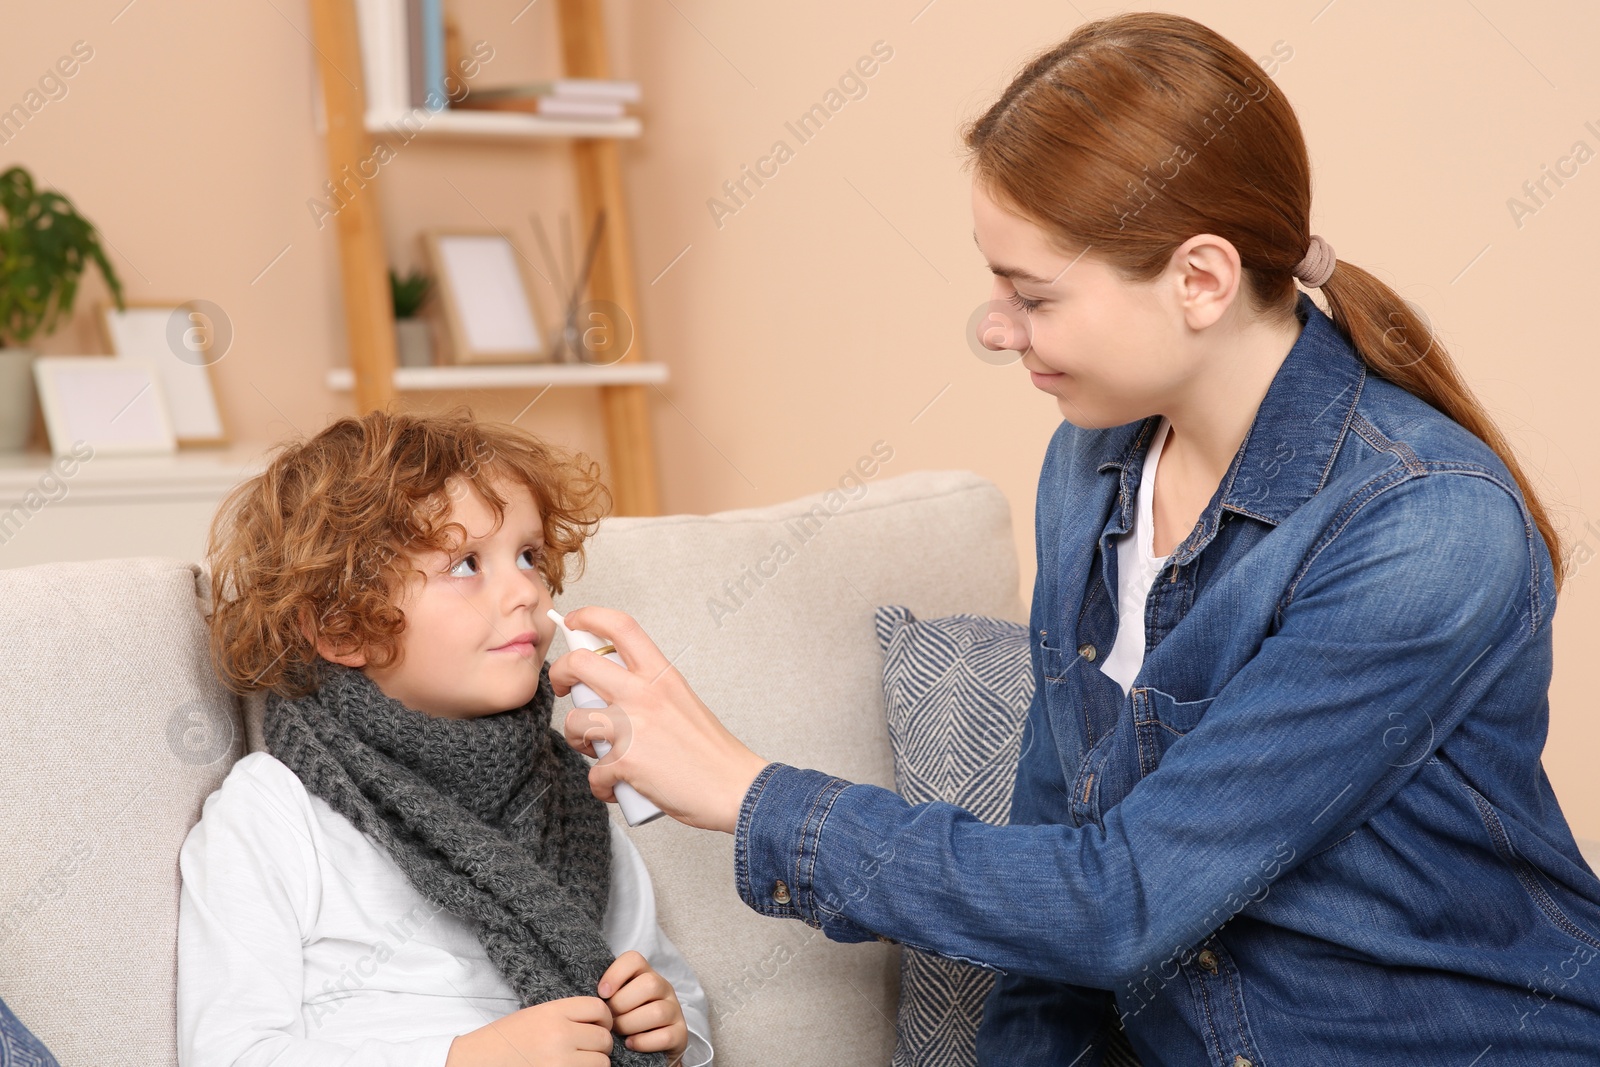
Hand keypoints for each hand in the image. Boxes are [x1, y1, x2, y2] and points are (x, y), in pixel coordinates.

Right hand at [445, 996, 613, 1066]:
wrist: (477, 1062)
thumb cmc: (506, 1040)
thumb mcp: (536, 1016)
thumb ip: (567, 1016)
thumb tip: (601, 1024)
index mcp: (553, 1012)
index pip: (598, 1008)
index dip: (603, 1018)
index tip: (599, 1026)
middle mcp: (560, 1035)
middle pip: (604, 1038)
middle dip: (600, 1045)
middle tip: (587, 1049)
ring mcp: (561, 1062)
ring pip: (602, 1062)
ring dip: (594, 1064)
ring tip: (577, 1062)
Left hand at [549, 606, 771, 833]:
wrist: (734, 788)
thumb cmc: (712, 752)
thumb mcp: (682, 701)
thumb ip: (650, 692)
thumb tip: (615, 694)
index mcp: (662, 675)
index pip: (621, 627)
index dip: (590, 616)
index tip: (575, 622)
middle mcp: (644, 694)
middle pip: (580, 664)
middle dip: (560, 674)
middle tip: (564, 687)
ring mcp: (633, 726)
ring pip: (574, 721)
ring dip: (576, 740)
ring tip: (595, 751)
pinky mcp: (626, 761)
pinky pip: (594, 773)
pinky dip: (602, 786)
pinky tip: (616, 787)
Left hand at [599, 950, 688, 1062]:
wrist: (648, 1048)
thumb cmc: (625, 1020)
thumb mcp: (616, 1001)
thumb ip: (606, 993)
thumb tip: (584, 995)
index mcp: (645, 974)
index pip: (634, 959)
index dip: (616, 974)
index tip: (602, 993)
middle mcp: (663, 988)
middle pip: (649, 984)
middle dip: (622, 1004)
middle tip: (610, 1019)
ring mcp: (674, 1010)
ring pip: (657, 1011)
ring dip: (631, 1025)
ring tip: (618, 1033)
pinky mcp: (680, 1033)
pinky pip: (665, 1036)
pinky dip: (643, 1042)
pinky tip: (630, 1044)